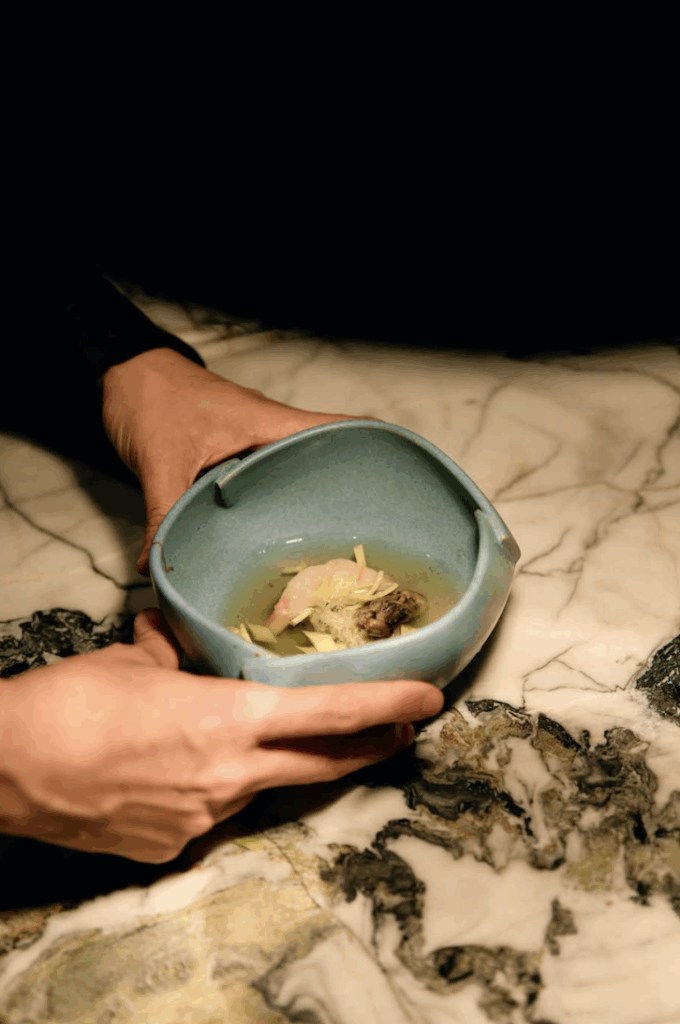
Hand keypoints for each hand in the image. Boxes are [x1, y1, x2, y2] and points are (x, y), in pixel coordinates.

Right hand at [0, 608, 442, 863]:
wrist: (4, 770)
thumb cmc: (68, 705)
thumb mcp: (133, 661)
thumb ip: (176, 648)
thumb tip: (183, 633)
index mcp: (225, 720)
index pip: (327, 713)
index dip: (385, 706)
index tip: (428, 699)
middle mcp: (228, 777)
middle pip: (320, 763)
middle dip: (369, 746)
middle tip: (402, 731)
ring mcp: (203, 819)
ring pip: (264, 786)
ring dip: (281, 763)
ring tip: (271, 738)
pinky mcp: (174, 846)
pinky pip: (215, 811)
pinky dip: (220, 786)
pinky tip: (187, 770)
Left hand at [101, 347, 371, 574]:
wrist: (123, 374)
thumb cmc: (151, 398)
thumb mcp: (159, 462)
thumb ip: (163, 516)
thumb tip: (157, 568)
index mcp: (270, 424)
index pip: (337, 429)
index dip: (371, 448)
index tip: (396, 482)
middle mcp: (270, 433)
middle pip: (322, 460)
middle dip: (344, 493)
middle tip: (360, 538)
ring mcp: (254, 444)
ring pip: (292, 475)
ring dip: (307, 503)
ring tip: (324, 547)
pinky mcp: (234, 455)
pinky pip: (263, 484)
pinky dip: (270, 506)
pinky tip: (268, 538)